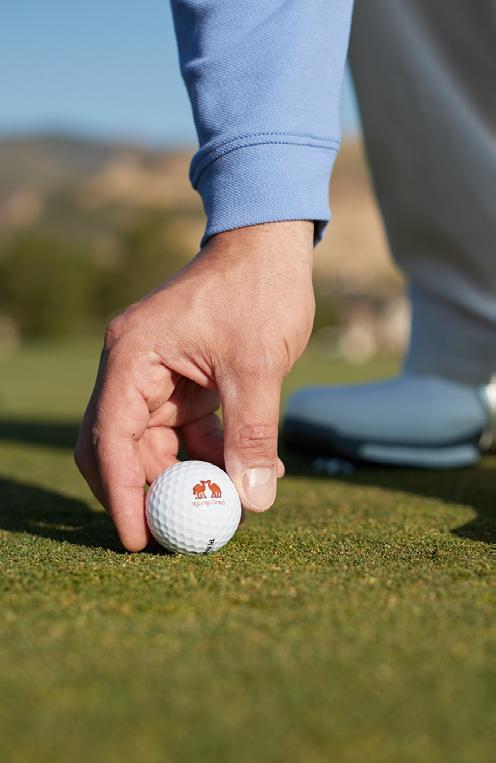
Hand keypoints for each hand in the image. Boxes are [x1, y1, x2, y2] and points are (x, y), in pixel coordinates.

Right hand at [75, 221, 314, 550]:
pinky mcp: (183, 383)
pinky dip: (211, 457)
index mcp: (132, 358)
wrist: (270, 246)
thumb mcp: (256, 366)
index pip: (109, 438)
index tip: (138, 538)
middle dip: (150, 493)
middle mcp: (133, 370)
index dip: (119, 493)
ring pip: (156, 448)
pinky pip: (186, 434)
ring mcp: (157, 378)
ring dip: (188, 479)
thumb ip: (252, 435)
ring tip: (230, 506)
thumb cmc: (257, 289)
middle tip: (180, 534)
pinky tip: (249, 472)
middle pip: (122, 449)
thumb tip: (253, 502)